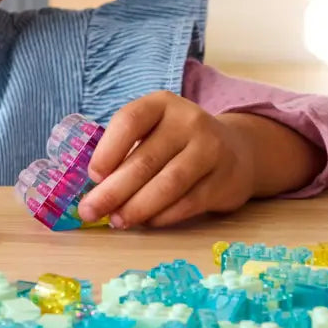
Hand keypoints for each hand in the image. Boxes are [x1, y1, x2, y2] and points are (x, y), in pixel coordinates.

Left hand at [76, 92, 254, 228]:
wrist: (237, 150)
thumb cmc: (176, 142)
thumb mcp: (153, 131)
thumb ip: (125, 151)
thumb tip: (94, 189)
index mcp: (161, 104)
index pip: (129, 121)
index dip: (107, 149)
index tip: (92, 176)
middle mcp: (189, 122)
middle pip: (145, 160)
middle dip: (113, 190)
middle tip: (90, 211)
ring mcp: (211, 150)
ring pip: (168, 184)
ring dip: (137, 207)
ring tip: (116, 221)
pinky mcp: (225, 181)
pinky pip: (188, 203)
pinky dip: (162, 216)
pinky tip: (145, 222)